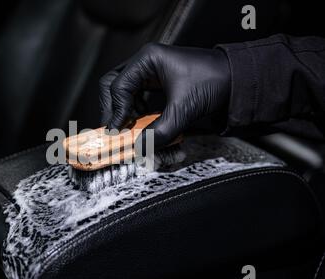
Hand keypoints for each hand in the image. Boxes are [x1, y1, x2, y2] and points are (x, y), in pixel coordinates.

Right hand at [99, 43, 230, 148]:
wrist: (237, 80)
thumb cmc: (214, 82)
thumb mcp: (183, 110)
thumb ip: (160, 131)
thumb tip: (139, 148)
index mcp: (148, 59)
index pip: (118, 86)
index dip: (115, 111)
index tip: (116, 131)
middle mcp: (146, 62)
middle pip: (112, 84)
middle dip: (112, 107)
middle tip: (115, 128)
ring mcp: (151, 71)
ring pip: (122, 90)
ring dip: (124, 110)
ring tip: (130, 127)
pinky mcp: (157, 81)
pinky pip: (136, 95)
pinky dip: (135, 110)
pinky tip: (144, 122)